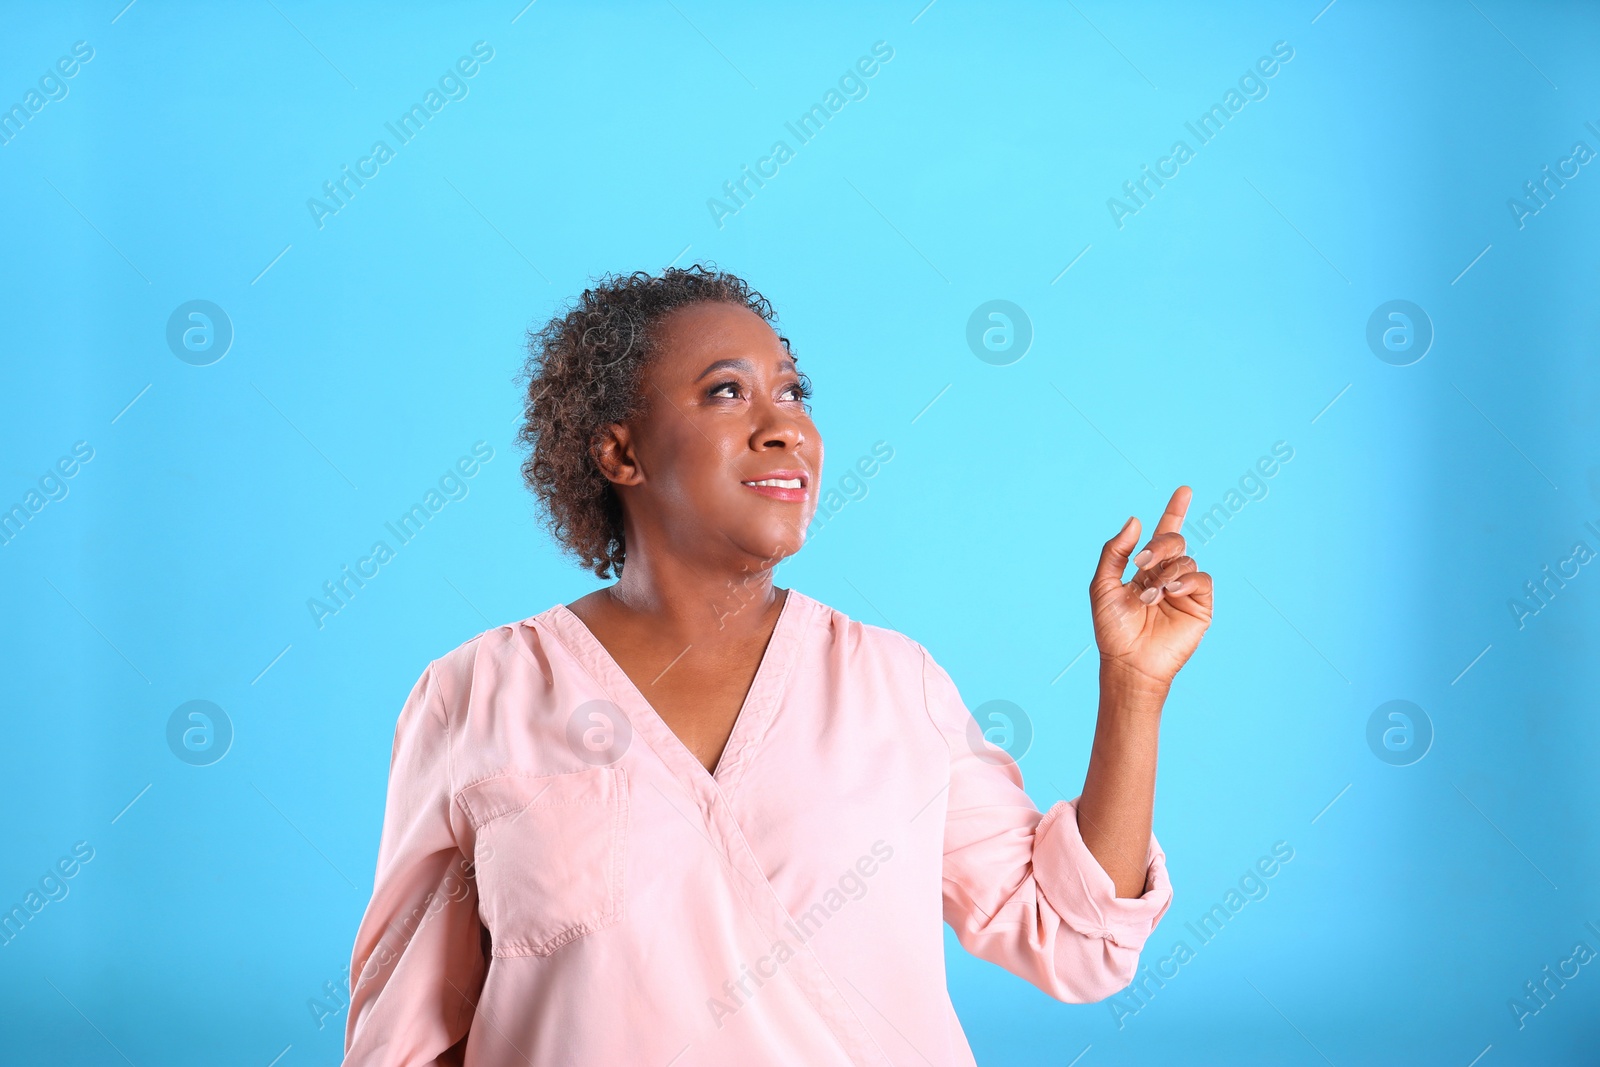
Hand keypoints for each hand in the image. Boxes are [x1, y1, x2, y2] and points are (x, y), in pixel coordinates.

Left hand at [1089, 486, 1213, 689]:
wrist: (1128, 662)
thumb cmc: (1112, 629)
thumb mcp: (1103, 585)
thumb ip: (1115, 552)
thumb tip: (1135, 519)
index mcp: (1145, 570)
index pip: (1163, 535)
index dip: (1175, 511)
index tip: (1185, 490)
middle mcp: (1167, 576)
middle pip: (1174, 541)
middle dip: (1159, 545)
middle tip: (1143, 563)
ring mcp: (1184, 590)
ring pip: (1186, 558)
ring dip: (1164, 573)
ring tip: (1149, 596)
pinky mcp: (1200, 605)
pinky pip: (1201, 578)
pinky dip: (1184, 580)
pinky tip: (1169, 593)